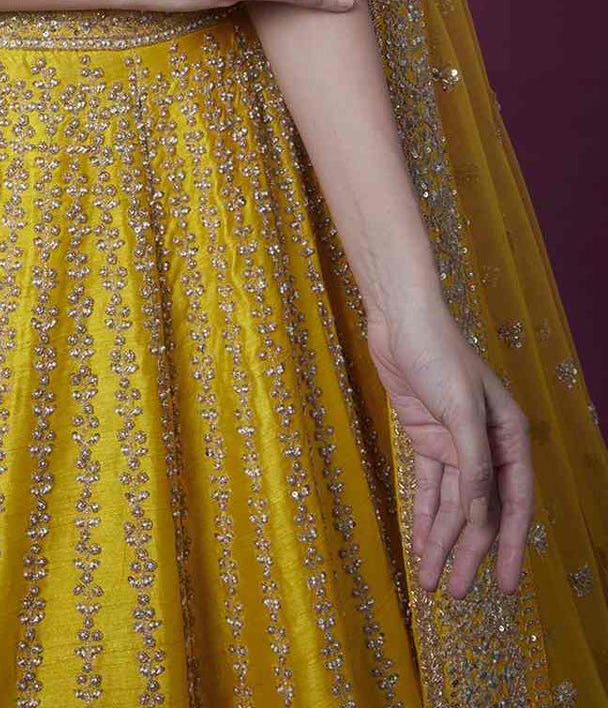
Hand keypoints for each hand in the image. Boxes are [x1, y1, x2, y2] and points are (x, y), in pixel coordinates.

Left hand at [364, 297, 532, 596]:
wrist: (400, 319)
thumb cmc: (438, 354)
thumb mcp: (459, 409)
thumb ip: (473, 462)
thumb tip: (482, 512)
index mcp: (508, 436)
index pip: (514, 502)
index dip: (509, 545)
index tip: (505, 584)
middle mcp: (485, 444)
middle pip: (481, 510)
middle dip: (469, 553)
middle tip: (458, 594)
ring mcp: (454, 443)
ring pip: (452, 504)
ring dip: (442, 542)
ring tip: (430, 582)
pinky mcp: (426, 438)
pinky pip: (428, 487)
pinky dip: (424, 516)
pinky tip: (420, 545)